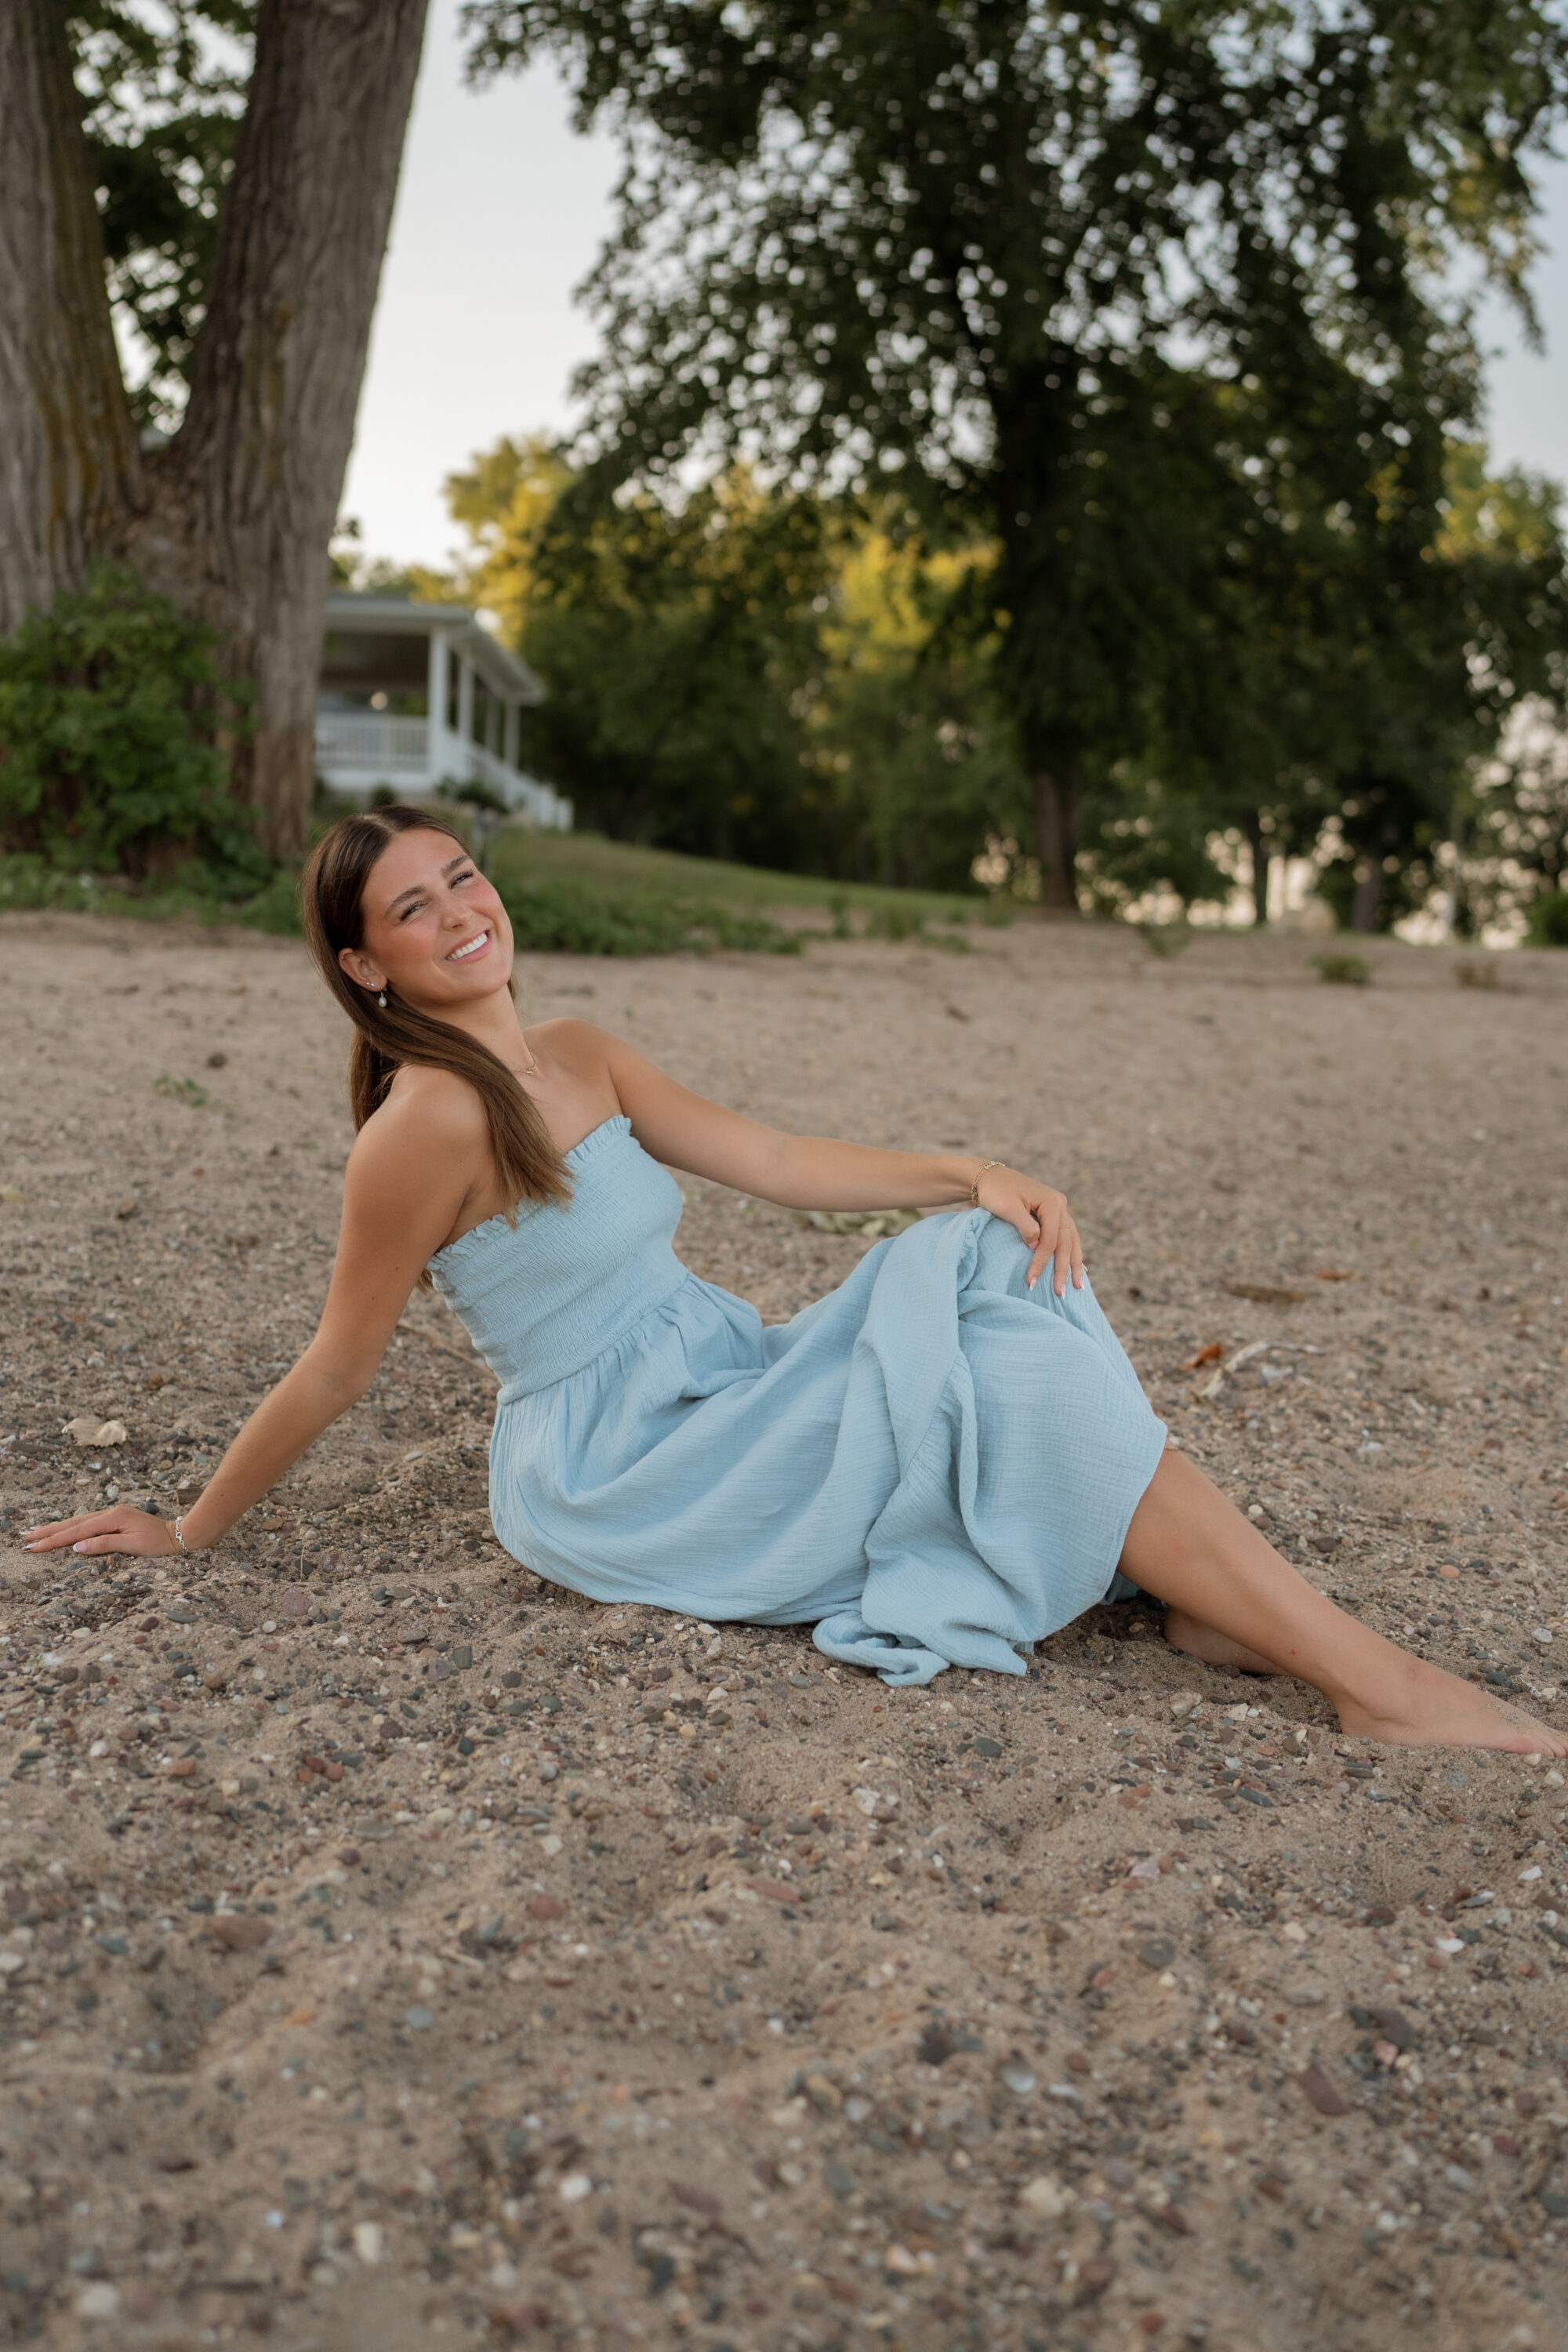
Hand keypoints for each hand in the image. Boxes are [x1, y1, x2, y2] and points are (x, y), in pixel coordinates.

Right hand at [23, 1505, 180, 1559]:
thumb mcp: (131, 1546)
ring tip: (36, 1532)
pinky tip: (62, 1529)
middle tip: (26, 1537)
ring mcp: (111, 1514)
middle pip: (73, 1523)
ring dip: (56, 1527)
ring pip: (77, 1521)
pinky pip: (86, 1522)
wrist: (176, 1534)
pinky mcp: (113, 1518)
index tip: (35, 1546)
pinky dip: (71, 1526)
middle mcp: (109, 1513)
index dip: (54, 1539)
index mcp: (112, 1518)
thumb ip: (103, 1545)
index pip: (77, 1531)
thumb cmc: (157, 1542)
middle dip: (48, 1531)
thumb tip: (76, 1547)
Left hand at [976, 1166, 1084, 1295]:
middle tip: (1061, 1293)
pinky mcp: (1052, 1214)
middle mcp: (1059, 1204)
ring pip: (1071, 1240)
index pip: (1051, 1239)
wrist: (988, 1177)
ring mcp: (1058, 1209)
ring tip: (1078, 1287)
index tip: (1032, 1281)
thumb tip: (1038, 1248)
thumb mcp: (1008, 1208)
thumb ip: (1026, 1227)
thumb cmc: (995, 1192)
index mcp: (1051, 1202)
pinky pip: (1066, 1237)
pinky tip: (1079, 1268)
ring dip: (1074, 1264)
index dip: (1042, 1262)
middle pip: (1066, 1242)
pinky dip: (1071, 1253)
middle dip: (1064, 1269)